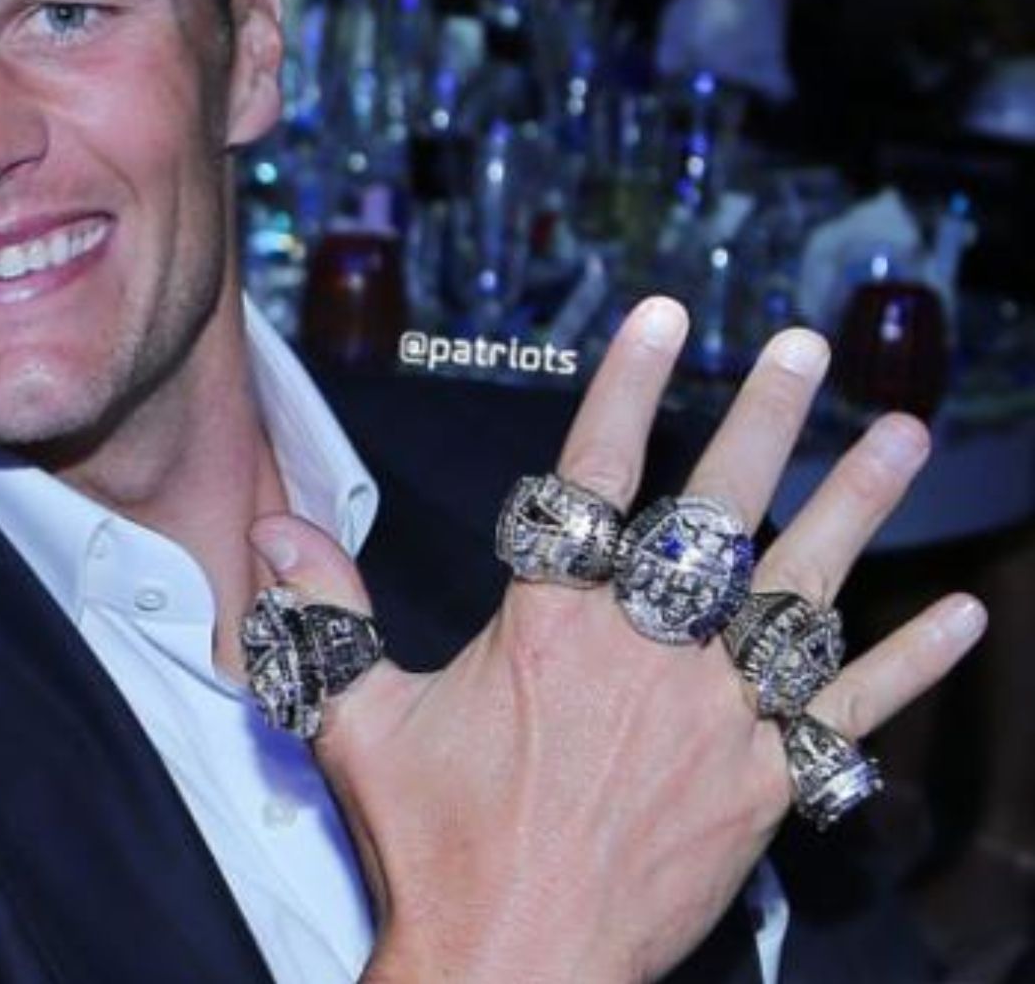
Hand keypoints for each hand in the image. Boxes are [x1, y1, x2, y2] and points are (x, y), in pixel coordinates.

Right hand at [248, 298, 984, 983]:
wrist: (512, 974)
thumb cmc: (437, 849)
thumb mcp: (360, 723)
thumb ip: (325, 614)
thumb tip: (271, 533)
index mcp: (551, 628)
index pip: (593, 475)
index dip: (627, 386)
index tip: (663, 316)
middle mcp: (646, 656)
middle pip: (714, 516)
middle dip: (763, 423)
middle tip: (807, 349)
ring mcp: (717, 719)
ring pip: (799, 592)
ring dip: (854, 510)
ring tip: (899, 436)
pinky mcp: (765, 785)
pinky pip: (849, 714)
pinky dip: (908, 663)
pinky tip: (963, 618)